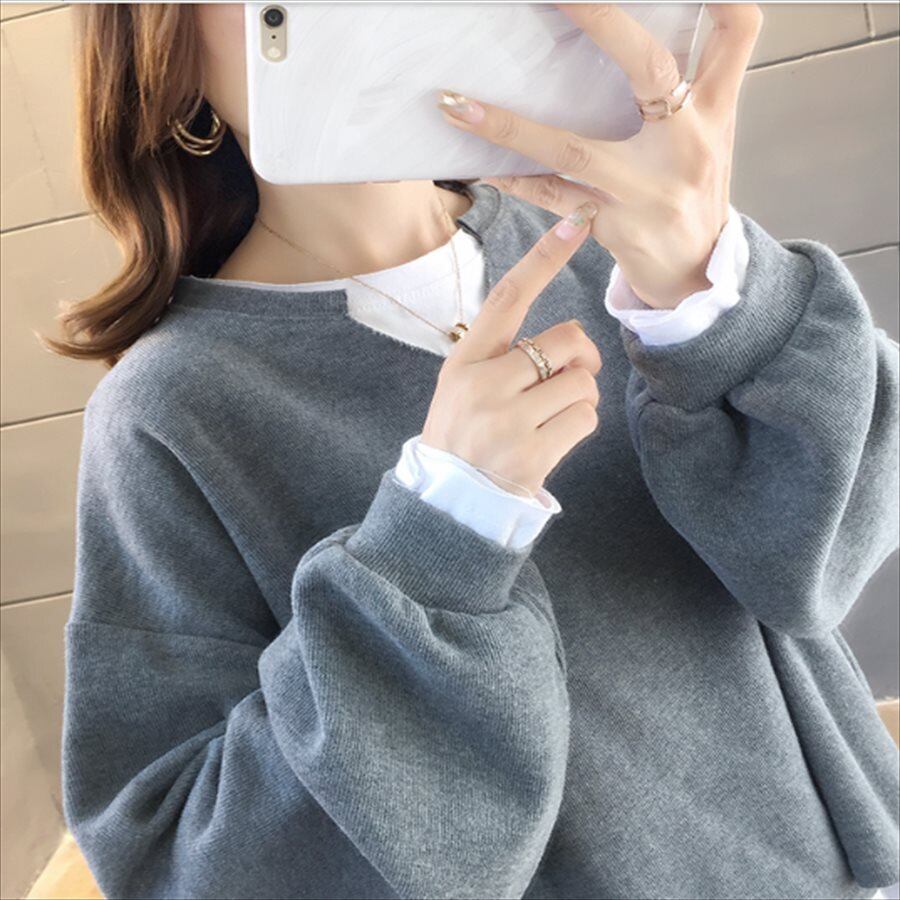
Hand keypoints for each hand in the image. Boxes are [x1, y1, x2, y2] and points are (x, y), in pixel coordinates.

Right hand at [421, 202, 602, 495]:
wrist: (449, 500)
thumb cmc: (463, 434)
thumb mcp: (463, 385)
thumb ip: (503, 356)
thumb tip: (571, 338)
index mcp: (465, 361)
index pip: (508, 298)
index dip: (544, 258)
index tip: (577, 223)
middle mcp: (484, 385)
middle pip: (566, 342)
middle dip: (580, 358)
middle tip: (568, 375)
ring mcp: (506, 421)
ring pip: (582, 383)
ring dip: (578, 397)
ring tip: (549, 416)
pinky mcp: (532, 453)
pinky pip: (585, 418)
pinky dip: (580, 423)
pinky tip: (553, 437)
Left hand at [436, 3, 762, 309]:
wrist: (697, 273)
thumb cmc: (695, 195)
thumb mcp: (712, 135)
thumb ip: (695, 83)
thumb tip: (651, 30)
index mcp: (714, 111)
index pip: (736, 32)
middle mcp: (686, 143)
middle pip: (649, 66)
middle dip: (601, 20)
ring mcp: (645, 189)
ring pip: (572, 149)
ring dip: (510, 126)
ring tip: (458, 105)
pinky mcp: (613, 224)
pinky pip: (552, 198)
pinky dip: (515, 180)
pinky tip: (481, 166)